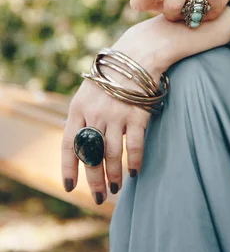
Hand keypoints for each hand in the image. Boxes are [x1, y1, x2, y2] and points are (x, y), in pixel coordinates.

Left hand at [61, 17, 169, 203]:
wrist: (137, 54)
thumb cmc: (113, 76)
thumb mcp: (90, 92)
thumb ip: (84, 116)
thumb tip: (82, 148)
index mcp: (78, 108)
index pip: (69, 144)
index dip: (69, 168)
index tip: (70, 187)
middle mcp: (95, 112)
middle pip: (91, 154)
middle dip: (93, 179)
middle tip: (97, 197)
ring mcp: (116, 113)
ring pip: (111, 154)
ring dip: (113, 176)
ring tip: (114, 189)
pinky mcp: (137, 114)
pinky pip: (134, 145)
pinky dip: (134, 161)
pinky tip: (134, 172)